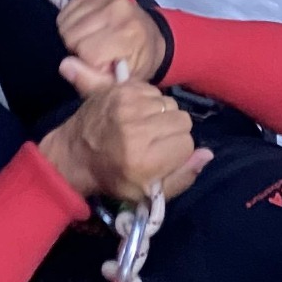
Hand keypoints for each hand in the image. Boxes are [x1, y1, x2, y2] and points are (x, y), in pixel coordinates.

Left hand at [39, 57, 209, 204]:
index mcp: (143, 160)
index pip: (187, 143)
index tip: (162, 156)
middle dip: (173, 132)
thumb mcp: (147, 193)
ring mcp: (127, 105)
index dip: (177, 151)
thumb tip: (207, 154)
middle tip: (154, 141)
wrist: (74, 153)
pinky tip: (136, 114)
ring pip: (169, 104)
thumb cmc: (113, 177)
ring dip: (161, 115)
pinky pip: (154, 91)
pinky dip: (149, 102)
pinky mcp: (120, 88)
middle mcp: (136, 129)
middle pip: (182, 121)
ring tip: (144, 127)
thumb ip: (182, 177)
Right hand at [57, 0, 164, 83]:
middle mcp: (118, 10)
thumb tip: (64, 65)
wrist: (151, 37)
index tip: (99, 64)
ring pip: (65, 22)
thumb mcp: (122, 82)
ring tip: (89, 40)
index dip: (87, 64)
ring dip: (72, 35)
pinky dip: (71, 21)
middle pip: (71, 36)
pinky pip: (67, 8)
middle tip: (92, 52)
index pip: (87, 52)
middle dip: (77, 49)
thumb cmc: (136, 62)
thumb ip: (94, 79)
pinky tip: (86, 27)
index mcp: (128, 35)